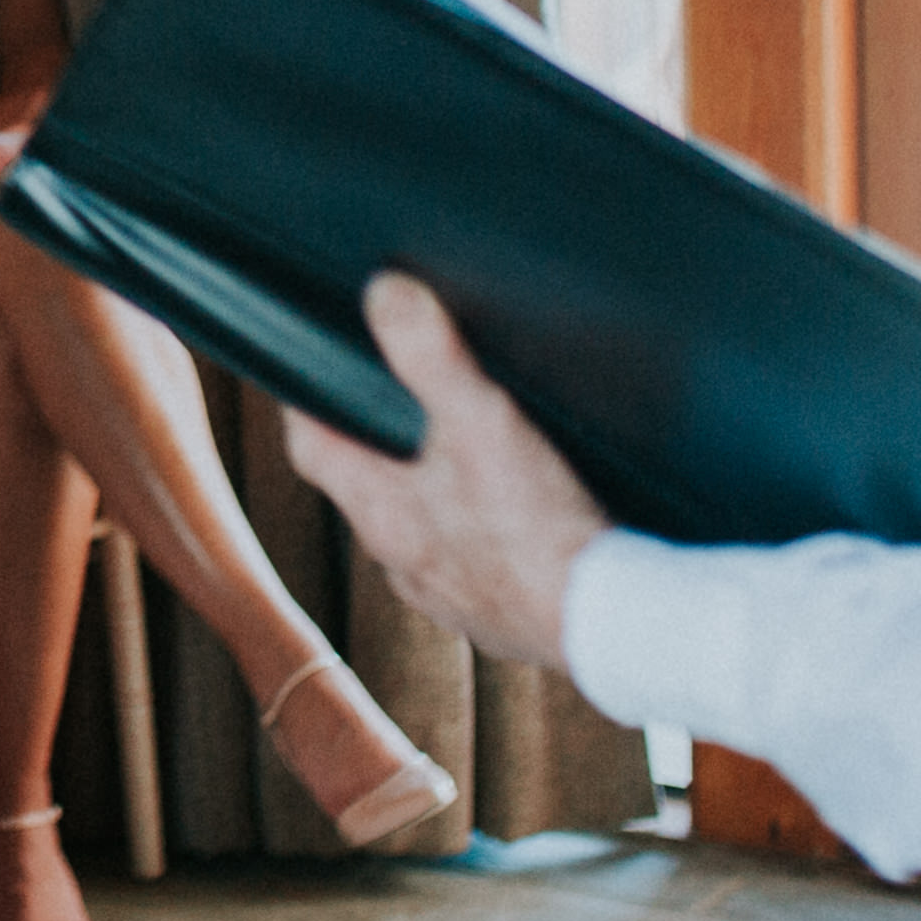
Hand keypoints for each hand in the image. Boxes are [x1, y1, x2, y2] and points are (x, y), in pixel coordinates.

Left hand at [289, 272, 607, 668]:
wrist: (612, 627)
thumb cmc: (538, 533)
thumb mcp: (480, 422)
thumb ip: (429, 356)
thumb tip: (385, 293)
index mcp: (382, 514)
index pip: (312, 448)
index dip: (307, 404)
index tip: (310, 368)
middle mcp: (404, 562)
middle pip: (369, 490)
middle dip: (379, 445)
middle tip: (398, 397)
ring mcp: (453, 595)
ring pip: (425, 531)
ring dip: (437, 493)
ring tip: (467, 449)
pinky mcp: (504, 617)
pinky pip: (480, 567)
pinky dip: (490, 537)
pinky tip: (525, 516)